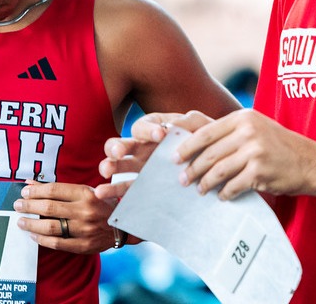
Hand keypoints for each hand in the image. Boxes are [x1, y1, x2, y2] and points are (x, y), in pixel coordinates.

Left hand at [13, 181, 116, 253]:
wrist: (123, 226)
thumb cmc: (101, 204)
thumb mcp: (85, 190)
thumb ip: (59, 188)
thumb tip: (31, 184)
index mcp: (87, 194)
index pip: (54, 190)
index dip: (35, 191)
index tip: (24, 192)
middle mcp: (85, 211)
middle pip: (49, 208)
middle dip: (29, 206)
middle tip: (17, 205)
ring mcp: (85, 230)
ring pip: (50, 227)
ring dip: (31, 224)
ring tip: (21, 221)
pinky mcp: (83, 245)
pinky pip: (57, 243)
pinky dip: (42, 240)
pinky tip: (33, 235)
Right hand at [96, 110, 213, 193]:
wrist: (215, 169)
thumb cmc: (207, 143)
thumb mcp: (202, 128)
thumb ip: (190, 122)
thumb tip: (172, 126)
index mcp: (154, 129)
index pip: (143, 126)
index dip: (148, 130)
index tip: (161, 136)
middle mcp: (142, 147)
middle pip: (121, 144)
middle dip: (116, 147)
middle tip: (119, 153)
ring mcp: (140, 168)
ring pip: (117, 165)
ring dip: (107, 166)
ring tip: (105, 172)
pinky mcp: (142, 187)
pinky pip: (124, 189)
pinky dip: (111, 191)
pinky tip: (100, 194)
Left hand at [176, 109, 315, 200]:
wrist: (311, 162)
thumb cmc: (280, 145)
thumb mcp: (256, 127)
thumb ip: (231, 132)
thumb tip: (197, 144)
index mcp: (243, 117)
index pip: (206, 132)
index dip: (187, 146)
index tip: (174, 157)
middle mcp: (248, 131)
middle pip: (209, 153)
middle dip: (193, 168)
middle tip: (182, 179)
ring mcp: (254, 151)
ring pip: (219, 170)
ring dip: (206, 183)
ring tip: (200, 189)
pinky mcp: (260, 171)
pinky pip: (234, 185)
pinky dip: (225, 193)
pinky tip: (222, 196)